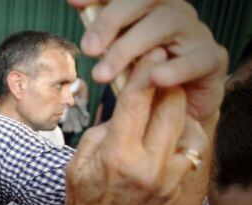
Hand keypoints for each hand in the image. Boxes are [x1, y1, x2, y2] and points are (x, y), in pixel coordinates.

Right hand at [64, 48, 207, 204]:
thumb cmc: (84, 199)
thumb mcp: (79, 161)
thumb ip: (102, 131)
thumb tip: (123, 108)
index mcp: (117, 155)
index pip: (136, 102)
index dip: (144, 73)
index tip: (149, 55)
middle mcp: (147, 165)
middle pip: (169, 107)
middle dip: (166, 82)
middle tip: (162, 67)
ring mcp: (167, 177)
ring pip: (186, 126)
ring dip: (177, 107)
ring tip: (166, 99)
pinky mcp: (178, 187)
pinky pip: (191, 150)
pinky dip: (184, 134)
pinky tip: (173, 129)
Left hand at [69, 0, 227, 121]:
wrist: (179, 110)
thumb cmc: (143, 78)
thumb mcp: (117, 58)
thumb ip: (102, 36)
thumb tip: (77, 11)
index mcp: (147, 7)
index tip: (74, 2)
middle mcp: (173, 12)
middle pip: (145, 0)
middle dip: (110, 21)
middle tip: (88, 48)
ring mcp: (195, 32)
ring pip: (165, 24)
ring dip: (129, 48)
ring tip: (102, 75)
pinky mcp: (213, 58)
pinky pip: (196, 59)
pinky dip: (175, 69)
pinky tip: (156, 78)